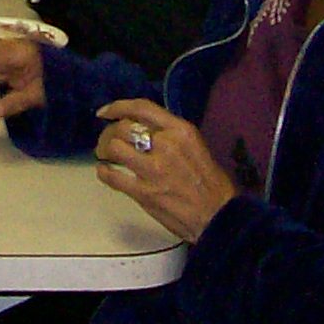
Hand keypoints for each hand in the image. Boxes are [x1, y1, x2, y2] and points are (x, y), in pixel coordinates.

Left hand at [92, 100, 233, 243]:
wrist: (219, 216)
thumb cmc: (211, 183)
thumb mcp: (195, 145)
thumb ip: (170, 134)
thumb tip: (144, 129)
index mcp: (180, 131)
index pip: (141, 108)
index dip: (118, 107)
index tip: (105, 113)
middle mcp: (166, 145)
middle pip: (122, 127)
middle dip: (109, 133)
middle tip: (107, 142)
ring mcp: (153, 169)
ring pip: (114, 147)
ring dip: (104, 150)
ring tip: (105, 156)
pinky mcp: (144, 192)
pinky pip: (112, 176)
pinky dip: (104, 172)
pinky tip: (105, 172)